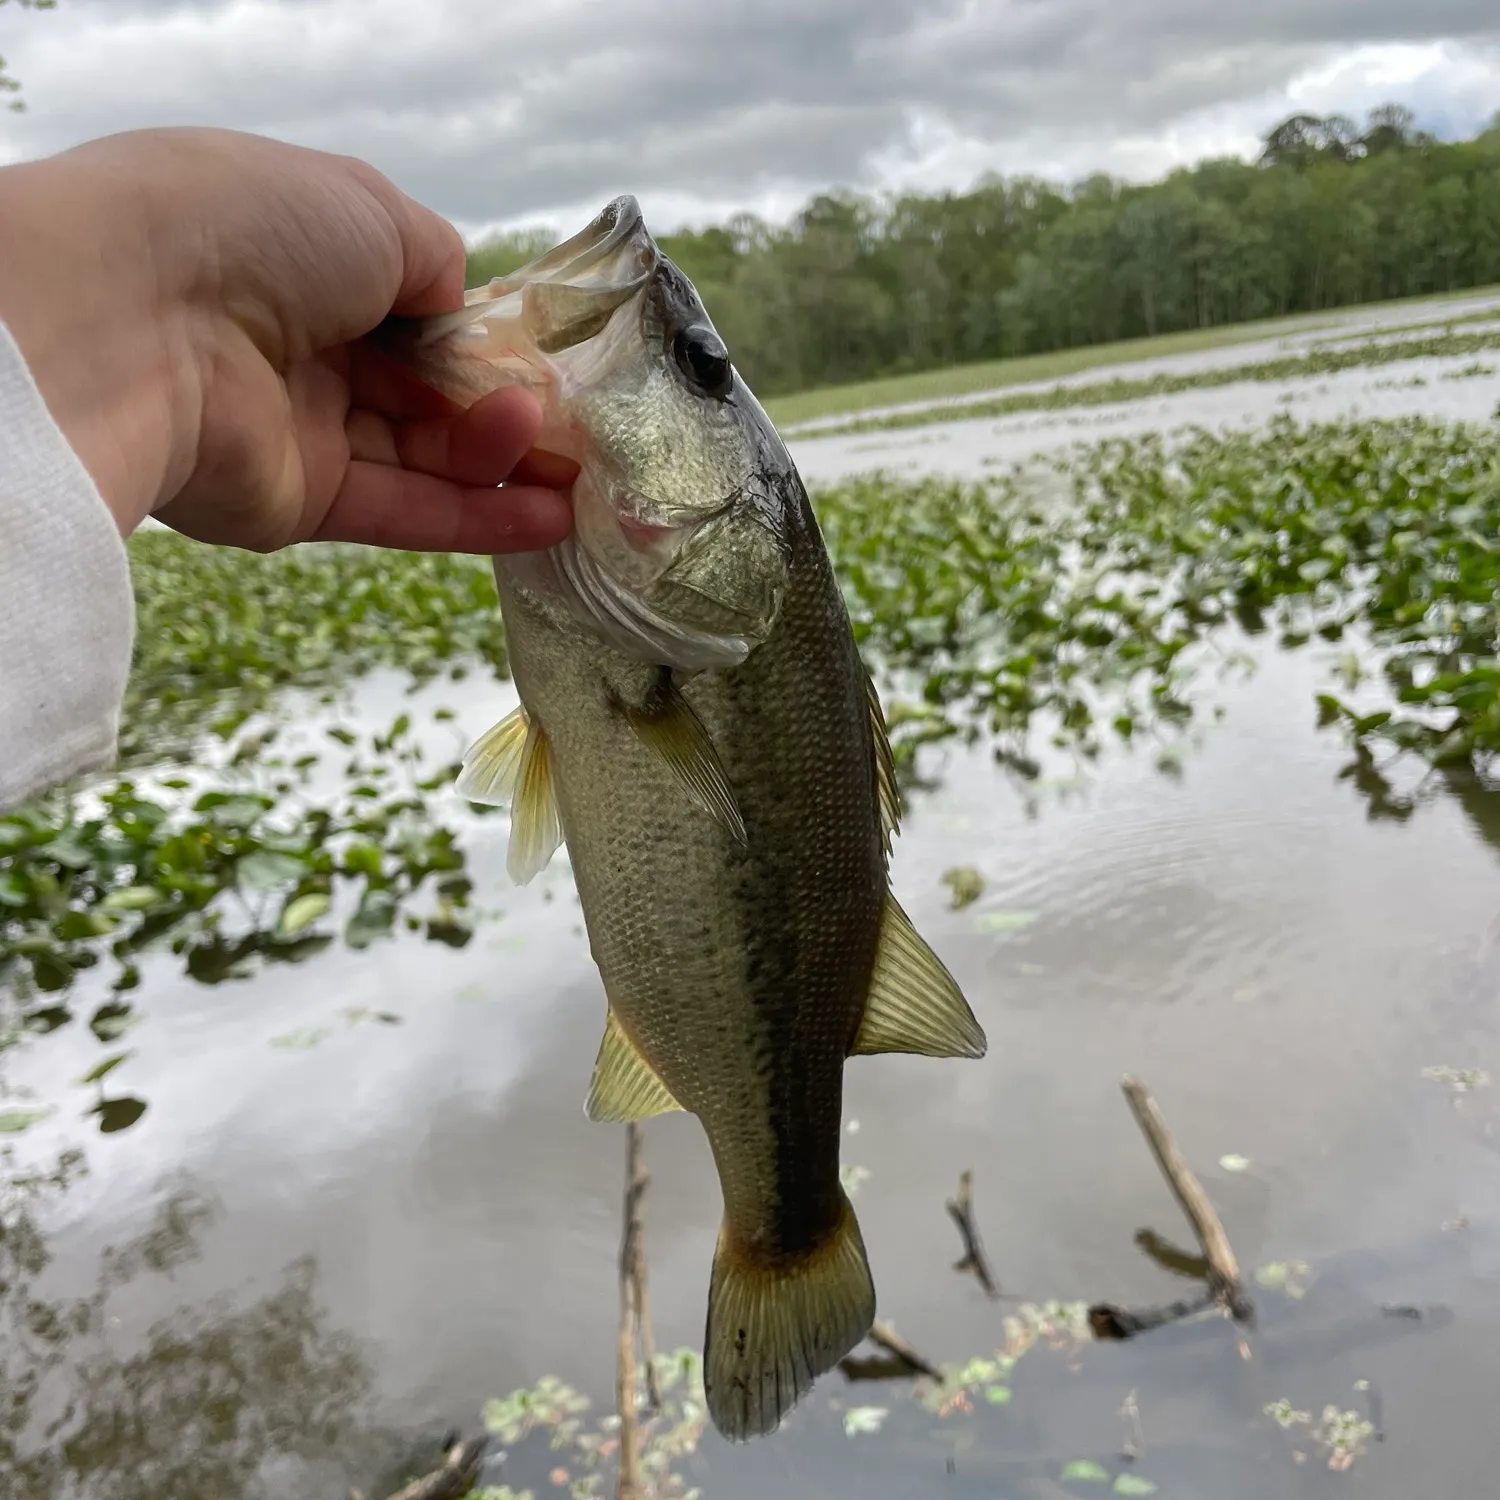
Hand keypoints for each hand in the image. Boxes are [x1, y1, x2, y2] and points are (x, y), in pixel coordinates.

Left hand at [0, 127, 572, 553]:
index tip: (553, 369)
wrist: (142, 319)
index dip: (488, 344)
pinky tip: (548, 519)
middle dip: (508, 413)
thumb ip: (436, 264)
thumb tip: (466, 310)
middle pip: (429, 395)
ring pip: (424, 457)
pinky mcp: (296, 505)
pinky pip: (401, 511)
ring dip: (504, 466)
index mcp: (313, 266)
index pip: (420, 316)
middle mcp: (307, 349)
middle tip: (579, 435)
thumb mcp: (373, 211)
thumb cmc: (257, 233)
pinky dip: (476, 519)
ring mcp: (301, 431)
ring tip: (574, 474)